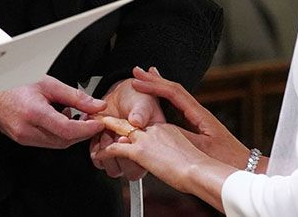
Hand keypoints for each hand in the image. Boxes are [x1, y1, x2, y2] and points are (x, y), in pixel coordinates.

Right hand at [0, 76, 106, 147]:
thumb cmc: (15, 81)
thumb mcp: (48, 83)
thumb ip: (75, 97)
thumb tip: (97, 106)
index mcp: (34, 113)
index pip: (68, 130)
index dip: (87, 129)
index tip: (99, 122)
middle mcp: (27, 130)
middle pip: (64, 140)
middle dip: (82, 132)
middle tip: (92, 118)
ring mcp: (22, 137)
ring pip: (56, 143)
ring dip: (71, 134)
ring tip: (75, 115)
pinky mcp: (20, 140)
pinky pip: (46, 142)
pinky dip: (58, 134)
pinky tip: (59, 119)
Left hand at [89, 77, 165, 179]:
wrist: (124, 93)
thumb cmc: (138, 98)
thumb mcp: (144, 102)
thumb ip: (141, 112)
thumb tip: (137, 121)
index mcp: (152, 146)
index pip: (145, 165)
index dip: (133, 157)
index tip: (122, 138)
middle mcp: (138, 154)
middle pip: (129, 172)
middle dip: (118, 154)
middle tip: (112, 133)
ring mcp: (122, 154)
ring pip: (113, 170)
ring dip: (106, 152)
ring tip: (106, 132)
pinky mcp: (107, 150)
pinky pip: (99, 160)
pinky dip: (96, 148)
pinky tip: (99, 132)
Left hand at [97, 124, 235, 210]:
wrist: (198, 169)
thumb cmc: (196, 165)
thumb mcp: (180, 148)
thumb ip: (168, 146)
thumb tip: (158, 148)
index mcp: (165, 128)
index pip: (143, 127)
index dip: (131, 132)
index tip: (123, 135)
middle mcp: (154, 130)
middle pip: (129, 130)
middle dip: (116, 133)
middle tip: (106, 135)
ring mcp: (146, 139)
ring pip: (120, 137)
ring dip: (109, 142)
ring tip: (103, 146)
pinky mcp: (138, 151)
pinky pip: (115, 148)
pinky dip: (105, 151)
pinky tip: (99, 154)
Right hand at [128, 66, 249, 168]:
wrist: (245, 167)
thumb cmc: (227, 159)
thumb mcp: (201, 148)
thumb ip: (181, 136)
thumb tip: (160, 128)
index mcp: (200, 114)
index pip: (173, 92)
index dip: (154, 86)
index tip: (138, 82)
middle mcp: (200, 112)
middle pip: (174, 89)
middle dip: (154, 80)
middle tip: (137, 71)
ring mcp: (200, 118)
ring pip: (176, 96)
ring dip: (159, 86)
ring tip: (145, 79)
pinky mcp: (199, 126)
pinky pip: (178, 106)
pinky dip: (165, 98)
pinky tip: (159, 100)